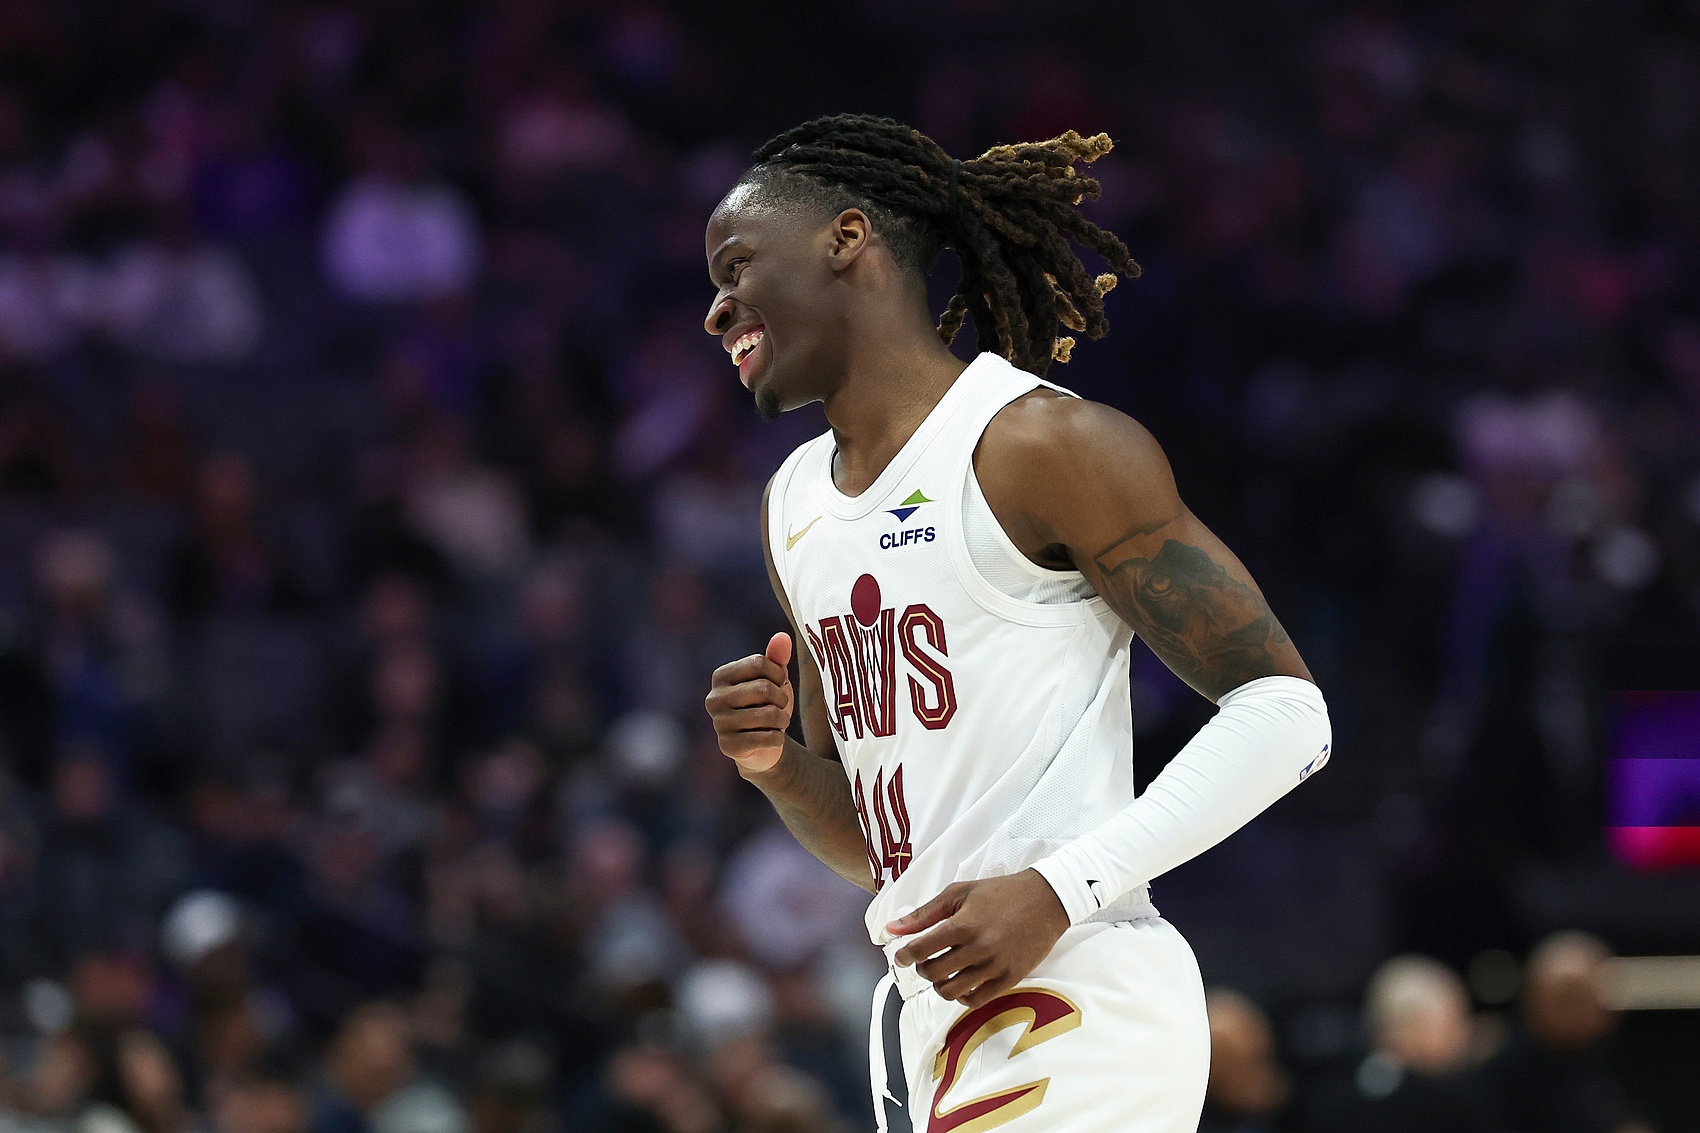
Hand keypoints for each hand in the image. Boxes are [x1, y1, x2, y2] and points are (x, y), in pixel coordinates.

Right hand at [705, 632, 793, 773]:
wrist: (761, 745)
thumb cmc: (767, 705)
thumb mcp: (774, 679)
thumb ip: (777, 657)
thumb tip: (782, 637)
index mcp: (721, 676)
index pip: (759, 662)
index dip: (778, 673)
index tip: (779, 683)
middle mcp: (714, 699)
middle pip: (764, 688)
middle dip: (782, 698)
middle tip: (781, 706)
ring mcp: (719, 724)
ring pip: (768, 714)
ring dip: (782, 719)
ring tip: (779, 721)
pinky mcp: (728, 747)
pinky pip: (766, 737)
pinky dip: (778, 738)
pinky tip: (772, 738)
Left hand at [888, 870, 1069, 1007]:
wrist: (1046, 900)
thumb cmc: (1000, 893)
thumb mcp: (959, 893)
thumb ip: (925, 913)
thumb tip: (892, 928)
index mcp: (964, 924)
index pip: (922, 949)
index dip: (905, 956)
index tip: (901, 956)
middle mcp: (979, 948)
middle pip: (934, 973)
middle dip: (921, 969)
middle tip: (924, 961)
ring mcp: (996, 966)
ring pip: (952, 991)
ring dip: (939, 984)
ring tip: (942, 972)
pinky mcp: (1010, 979)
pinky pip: (976, 1000)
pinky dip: (962, 996)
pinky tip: (961, 982)